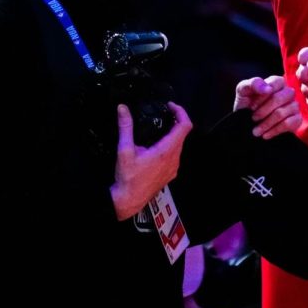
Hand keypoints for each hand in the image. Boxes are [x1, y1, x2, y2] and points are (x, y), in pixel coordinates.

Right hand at [110, 102, 192, 219]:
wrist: (128, 201)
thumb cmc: (128, 177)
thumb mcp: (124, 150)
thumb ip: (125, 127)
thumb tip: (122, 107)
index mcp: (166, 151)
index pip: (185, 126)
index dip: (181, 112)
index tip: (170, 106)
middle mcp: (175, 159)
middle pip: (183, 135)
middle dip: (176, 121)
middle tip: (163, 113)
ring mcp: (174, 168)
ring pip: (179, 145)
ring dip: (173, 134)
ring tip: (159, 126)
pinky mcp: (170, 174)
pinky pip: (175, 155)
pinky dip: (170, 146)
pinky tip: (156, 146)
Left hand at [235, 75, 303, 138]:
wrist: (248, 124)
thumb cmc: (247, 104)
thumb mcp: (243, 91)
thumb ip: (253, 83)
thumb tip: (268, 88)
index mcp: (277, 82)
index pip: (275, 84)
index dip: (261, 97)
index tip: (251, 107)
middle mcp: (288, 92)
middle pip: (279, 99)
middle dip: (263, 111)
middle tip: (253, 119)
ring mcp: (294, 105)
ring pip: (281, 113)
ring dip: (266, 123)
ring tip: (256, 131)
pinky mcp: (297, 119)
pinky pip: (288, 124)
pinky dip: (274, 130)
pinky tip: (266, 134)